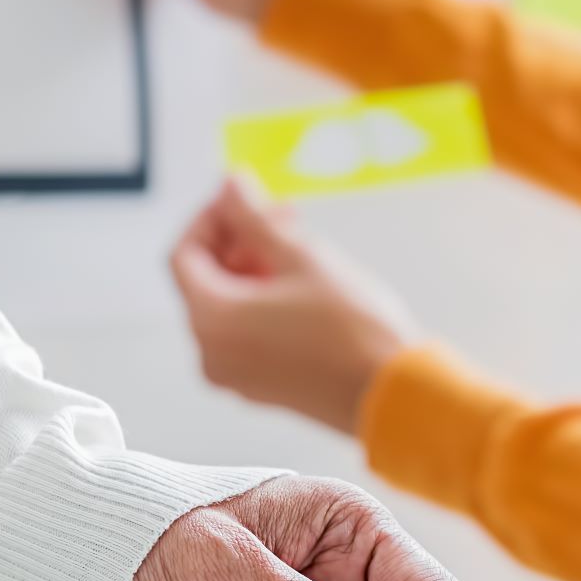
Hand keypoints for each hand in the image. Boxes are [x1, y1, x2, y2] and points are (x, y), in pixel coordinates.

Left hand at [170, 180, 416, 437]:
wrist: (396, 394)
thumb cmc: (354, 329)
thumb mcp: (301, 256)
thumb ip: (255, 217)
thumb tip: (230, 186)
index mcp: (211, 320)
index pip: (185, 254)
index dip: (210, 217)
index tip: (242, 197)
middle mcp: (212, 354)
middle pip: (206, 281)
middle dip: (239, 241)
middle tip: (283, 215)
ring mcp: (236, 376)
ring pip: (229, 307)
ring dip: (254, 270)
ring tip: (301, 247)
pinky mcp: (262, 388)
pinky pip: (246, 334)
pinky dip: (263, 303)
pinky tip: (303, 285)